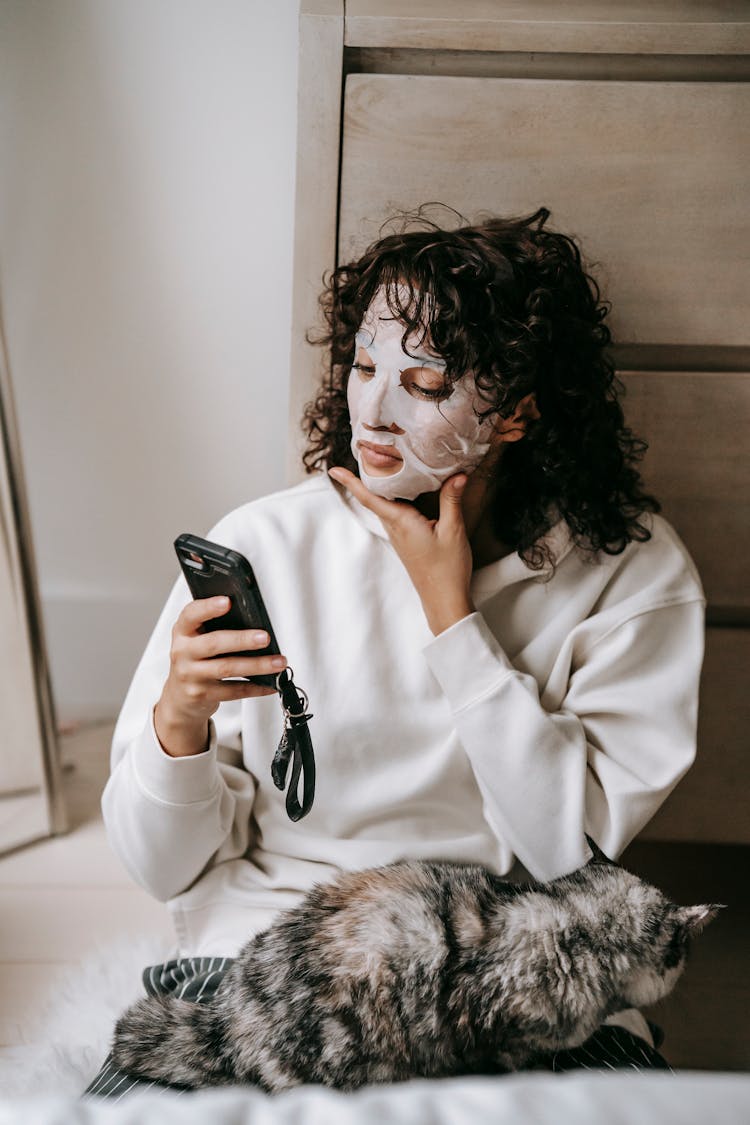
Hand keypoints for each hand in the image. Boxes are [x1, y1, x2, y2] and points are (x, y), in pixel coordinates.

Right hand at [155, 597, 284, 755]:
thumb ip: (215, 627)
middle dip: (242, 640)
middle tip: (265, 637)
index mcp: (183, 632)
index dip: (208, 607)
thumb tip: (254, 621)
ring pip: (227, 668)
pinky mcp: (202, 694)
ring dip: (257, 665)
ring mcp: (191, 675)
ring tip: (278, 661)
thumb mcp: (196, 639)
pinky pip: (233, 691)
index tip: (227, 601)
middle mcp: (183, 652)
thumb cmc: (195, 659)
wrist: (179, 696)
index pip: (191, 614)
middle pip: (214, 643)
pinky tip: (271, 683)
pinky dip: (256, 687)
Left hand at [329, 468, 474, 634]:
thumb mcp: (452, 531)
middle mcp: (395, 527)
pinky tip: (405, 488)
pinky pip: (395, 512)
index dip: (350, 482)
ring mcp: (399, 535)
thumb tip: (457, 474)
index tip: (333, 469)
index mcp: (401, 522)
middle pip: (374, 496)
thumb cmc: (447, 569)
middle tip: (365, 451)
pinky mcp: (406, 540)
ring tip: (381, 463)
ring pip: (384, 504)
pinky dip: (395, 497)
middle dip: (367, 475)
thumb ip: (451, 500)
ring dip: (380, 485)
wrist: (444, 599)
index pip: (370, 497)